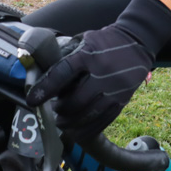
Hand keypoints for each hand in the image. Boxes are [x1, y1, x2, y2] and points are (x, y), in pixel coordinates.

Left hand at [26, 0, 170, 141]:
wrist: (138, 40)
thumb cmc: (106, 40)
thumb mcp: (85, 39)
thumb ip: (67, 54)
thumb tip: (44, 70)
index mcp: (89, 54)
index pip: (63, 72)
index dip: (46, 87)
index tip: (32, 99)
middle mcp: (102, 72)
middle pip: (76, 100)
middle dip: (60, 109)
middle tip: (54, 109)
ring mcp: (114, 88)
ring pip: (89, 114)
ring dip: (71, 122)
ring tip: (62, 122)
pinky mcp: (123, 99)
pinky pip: (103, 120)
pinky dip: (88, 129)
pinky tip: (77, 132)